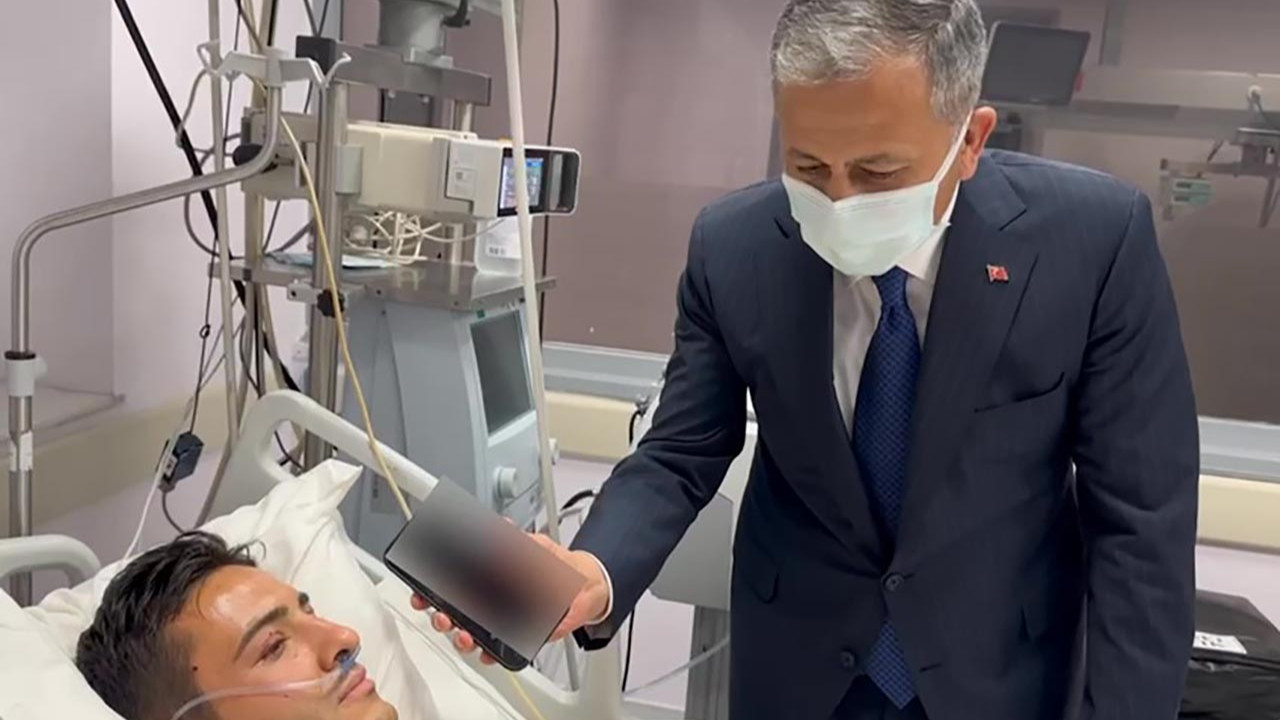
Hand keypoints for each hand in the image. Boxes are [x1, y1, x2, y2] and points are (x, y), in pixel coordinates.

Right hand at [410, 534, 610, 664]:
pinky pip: (496, 649)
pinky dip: (488, 653)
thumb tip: (503, 528)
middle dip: (441, 617)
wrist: (585, 584)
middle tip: (442, 615)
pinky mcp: (516, 636)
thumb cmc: (557, 564)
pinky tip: (486, 652)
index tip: (422, 593)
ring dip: (460, 636)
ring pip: (469, 633)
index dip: (432, 591)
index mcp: (489, 577)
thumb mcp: (537, 547)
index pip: (453, 585)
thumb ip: (519, 541)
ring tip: (463, 633)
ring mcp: (500, 620)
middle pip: (453, 612)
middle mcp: (489, 600)